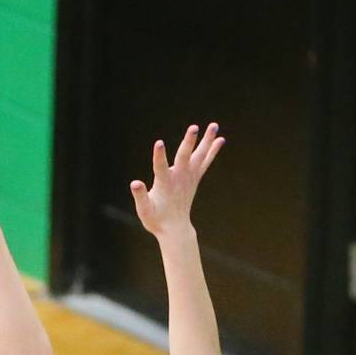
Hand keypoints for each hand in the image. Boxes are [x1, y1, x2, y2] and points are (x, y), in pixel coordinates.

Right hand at [129, 123, 224, 237]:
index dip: (159, 156)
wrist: (175, 229)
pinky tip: (220, 139)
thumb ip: (140, 197)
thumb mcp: (144, 211)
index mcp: (165, 185)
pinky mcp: (195, 179)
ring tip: (214, 125)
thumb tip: (134, 183)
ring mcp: (189, 178)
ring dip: (207, 141)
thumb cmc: (156, 220)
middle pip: (185, 157)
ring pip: (199, 156)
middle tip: (194, 127)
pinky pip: (205, 162)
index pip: (160, 168)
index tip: (159, 143)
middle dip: (188, 142)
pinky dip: (212, 151)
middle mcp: (179, 179)